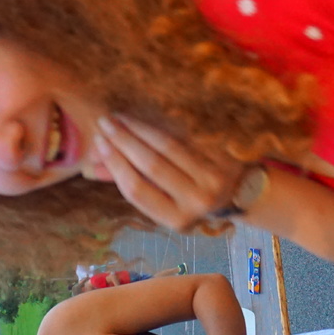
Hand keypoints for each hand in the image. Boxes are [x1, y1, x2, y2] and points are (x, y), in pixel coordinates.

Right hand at [95, 115, 248, 231]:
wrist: (241, 192)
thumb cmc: (192, 199)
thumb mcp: (164, 202)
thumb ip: (131, 183)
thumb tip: (93, 165)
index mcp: (177, 219)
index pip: (138, 190)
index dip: (116, 166)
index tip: (99, 145)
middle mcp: (196, 201)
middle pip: (152, 165)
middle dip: (124, 142)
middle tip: (104, 124)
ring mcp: (213, 178)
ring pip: (169, 146)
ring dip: (139, 129)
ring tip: (119, 117)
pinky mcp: (223, 157)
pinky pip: (186, 136)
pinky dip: (162, 124)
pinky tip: (144, 116)